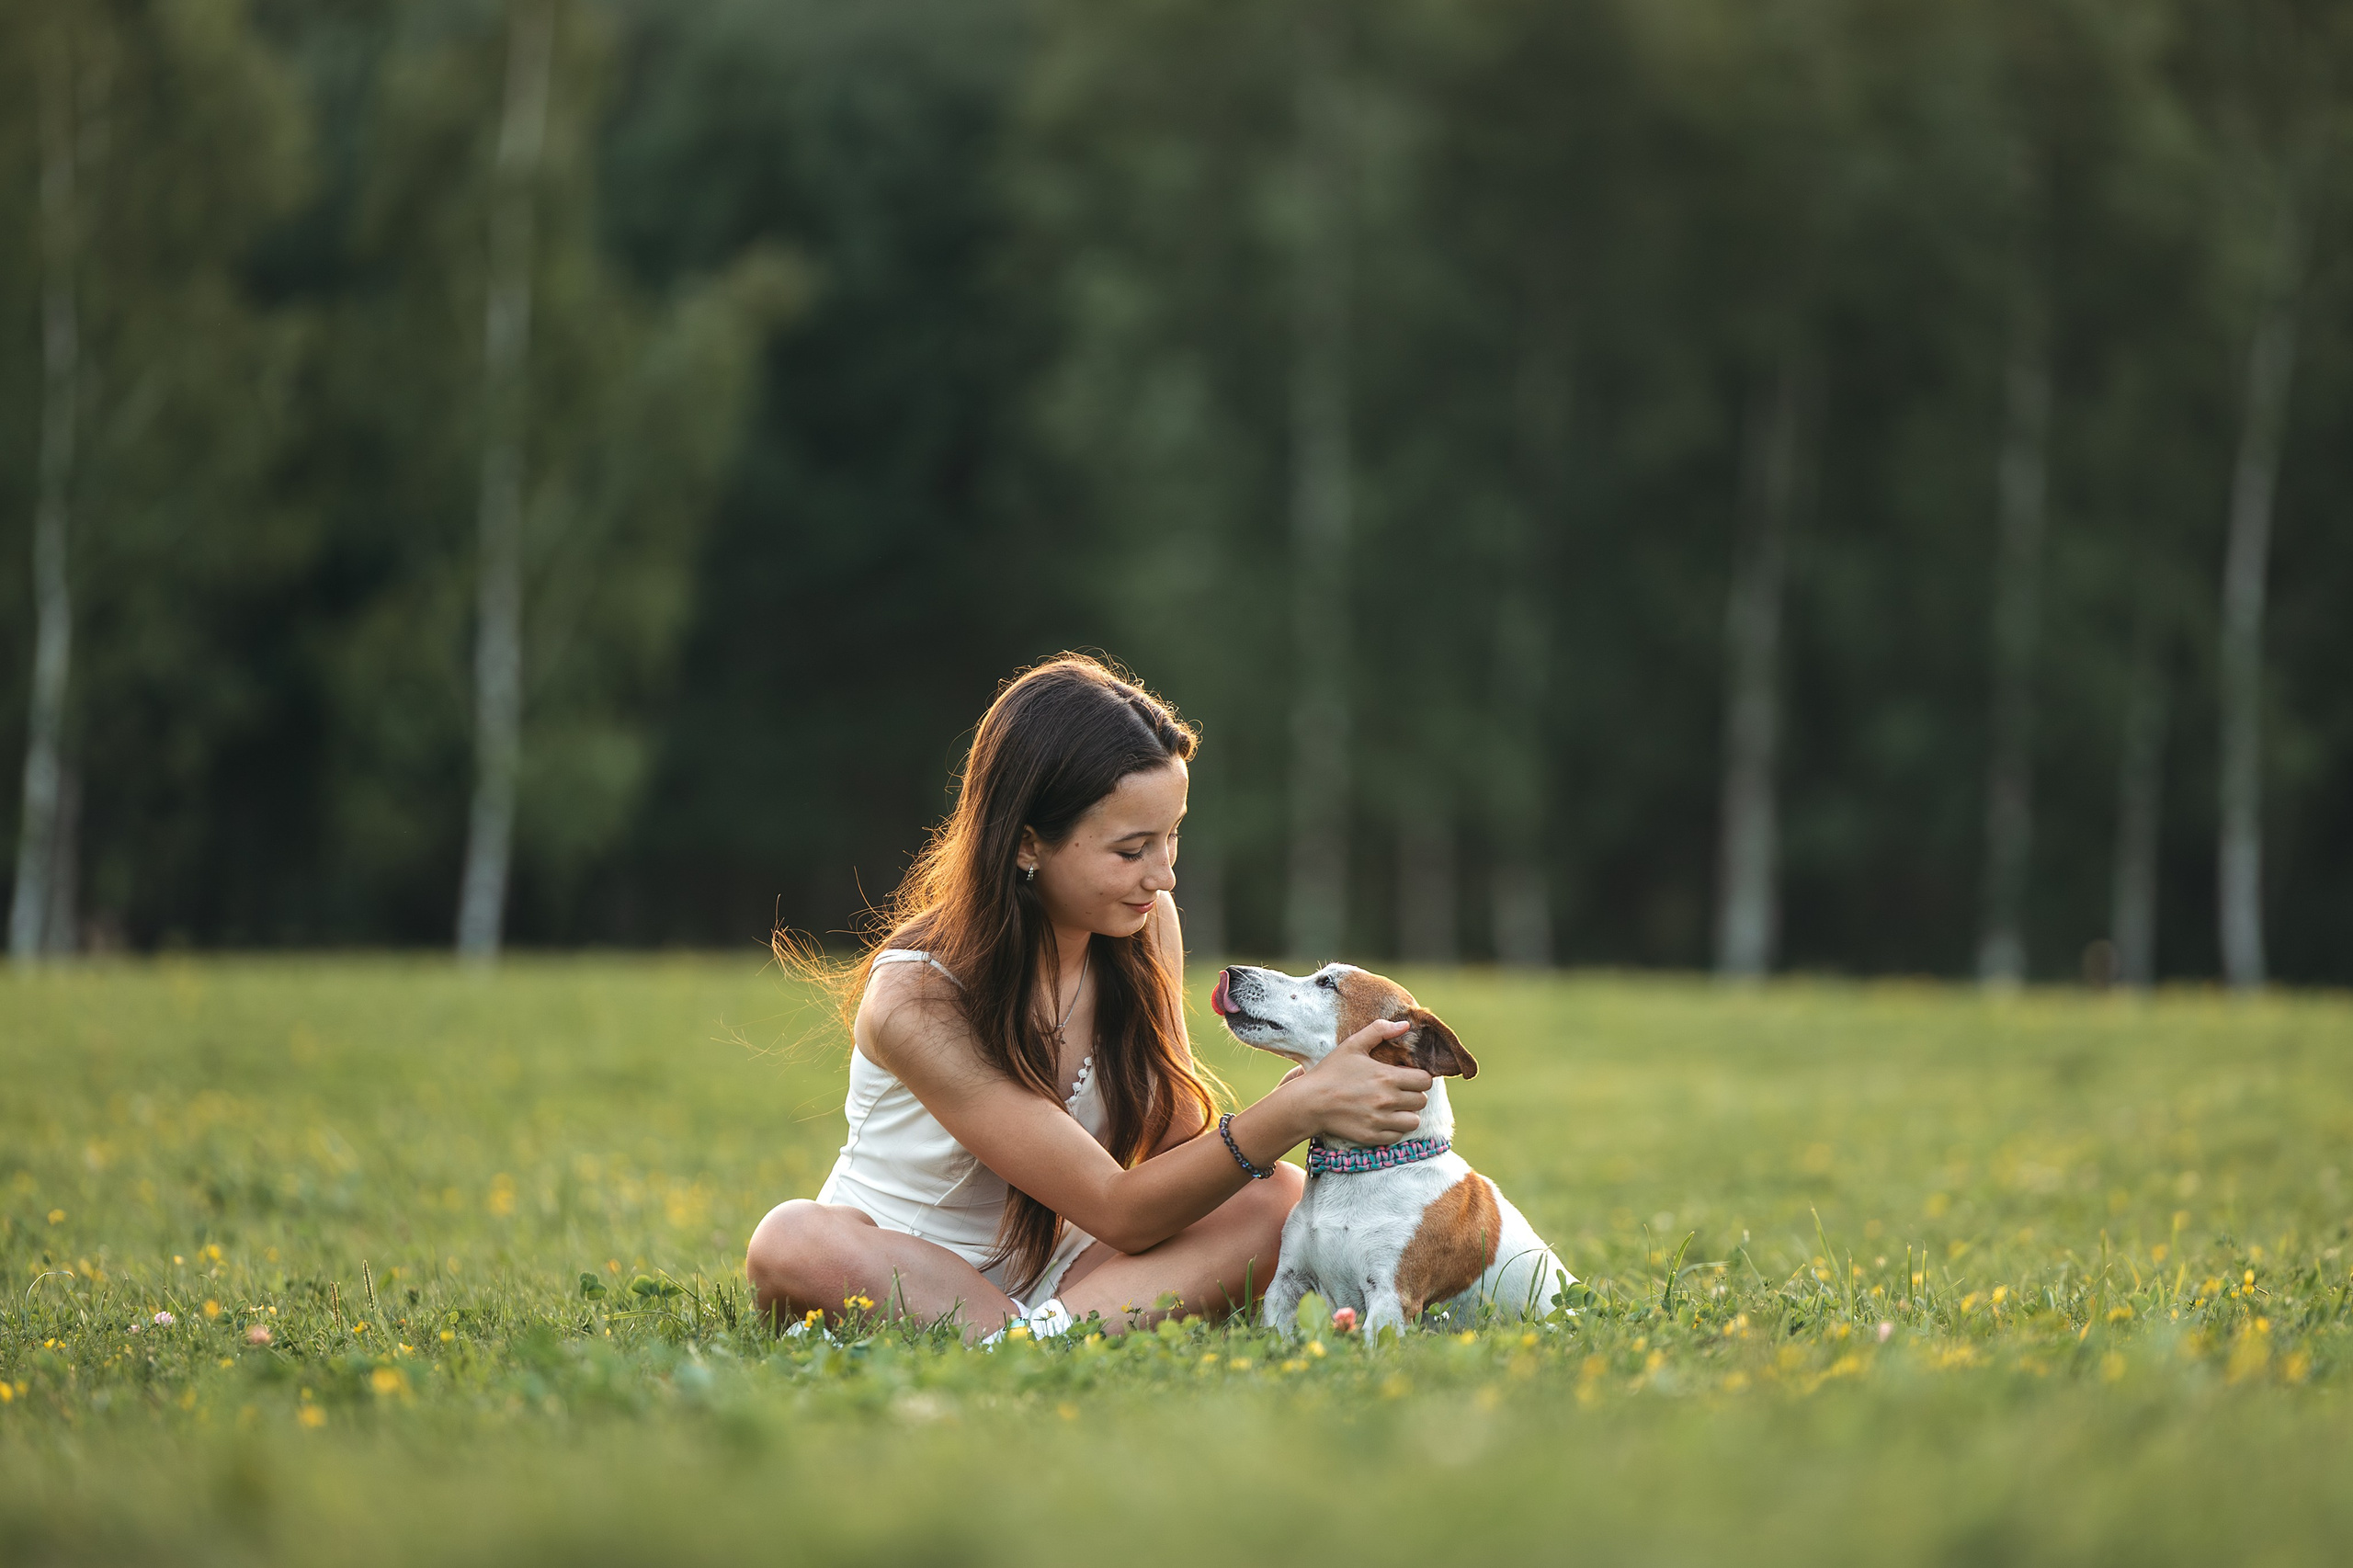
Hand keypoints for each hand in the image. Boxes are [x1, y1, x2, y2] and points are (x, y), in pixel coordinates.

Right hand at [1290, 1017, 1429, 1145]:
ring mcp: (1380, 1120)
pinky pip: (1397, 1136)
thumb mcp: (1352, 1045)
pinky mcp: (1372, 1136)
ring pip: (1414, 1121)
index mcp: (1386, 1076)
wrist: (1309, 1102)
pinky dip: (1394, 1129)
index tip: (1408, 1076)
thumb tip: (1405, 1025)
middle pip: (1422, 1101)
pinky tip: (1382, 1119)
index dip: (1420, 1077)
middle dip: (1414, 1094)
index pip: (1425, 1080)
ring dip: (1407, 1114)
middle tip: (1400, 1091)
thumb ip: (1379, 1031)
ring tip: (1394, 1107)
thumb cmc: (1330, 1072)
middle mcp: (1387, 1100)